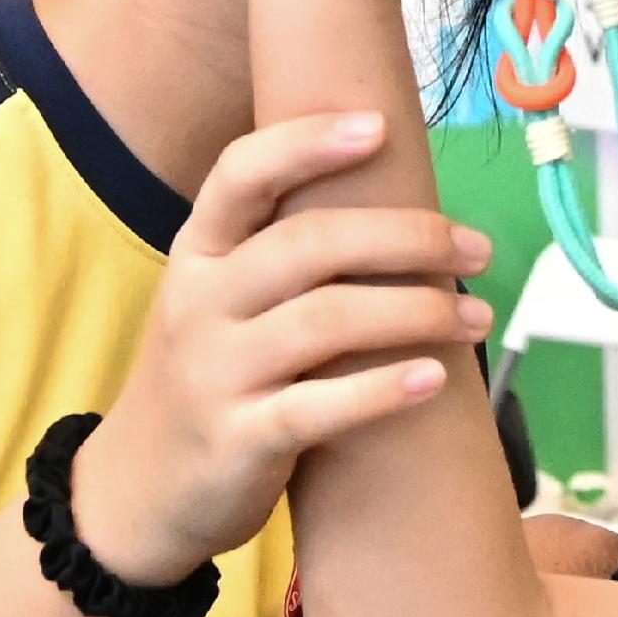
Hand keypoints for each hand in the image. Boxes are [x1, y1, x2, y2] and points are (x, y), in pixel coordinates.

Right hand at [67, 114, 496, 585]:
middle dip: (408, 238)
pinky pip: (318, 407)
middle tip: (479, 249)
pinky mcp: (237, 440)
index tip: (380, 126)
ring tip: (477, 317)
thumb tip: (402, 210)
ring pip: (327, 320)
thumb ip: (283, 256)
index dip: (306, 141)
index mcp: (198, 254)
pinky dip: (383, 390)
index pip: (241, 174)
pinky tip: (435, 379)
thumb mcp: (219, 302)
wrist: (138, 490)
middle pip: (310, 243)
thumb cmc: (211, 378)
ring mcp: (214, 373)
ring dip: (418, 312)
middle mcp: (199, 303)